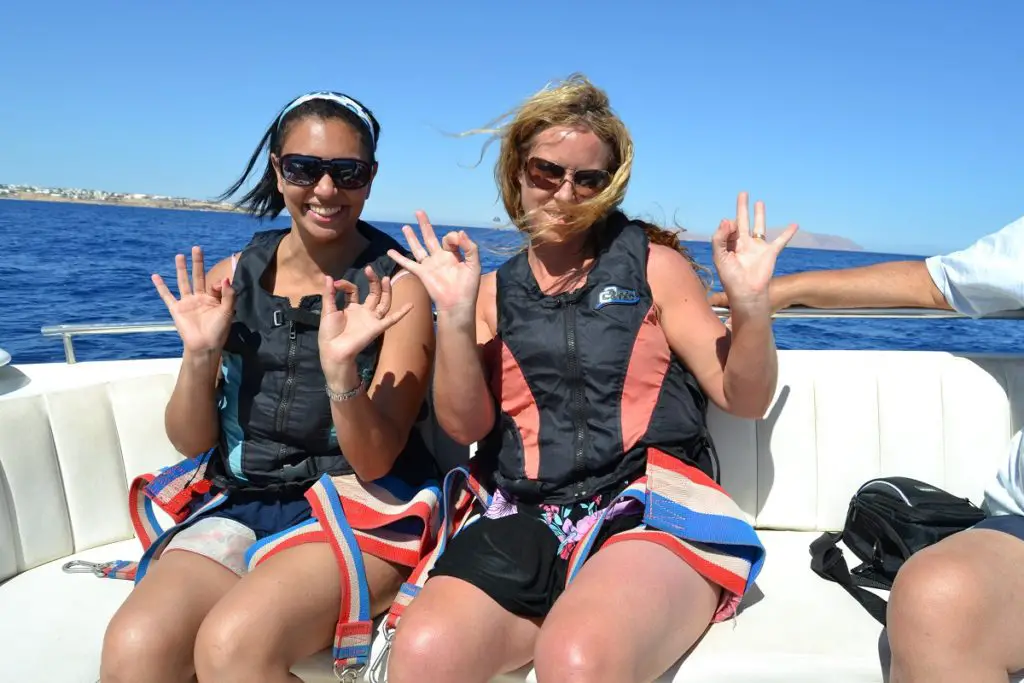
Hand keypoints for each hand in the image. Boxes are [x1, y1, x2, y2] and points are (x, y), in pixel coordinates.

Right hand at [152, 246, 234, 353]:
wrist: (204, 345)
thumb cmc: (218, 331)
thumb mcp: (228, 312)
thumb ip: (228, 295)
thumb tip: (225, 279)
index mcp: (213, 299)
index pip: (215, 284)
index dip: (220, 284)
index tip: (221, 285)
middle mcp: (199, 298)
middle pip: (198, 276)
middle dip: (197, 263)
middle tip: (196, 248)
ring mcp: (187, 303)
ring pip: (183, 282)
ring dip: (181, 269)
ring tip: (179, 256)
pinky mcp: (176, 309)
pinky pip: (167, 296)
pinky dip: (161, 287)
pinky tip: (155, 277)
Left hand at [318, 266, 411, 385]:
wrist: (334, 350)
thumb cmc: (329, 333)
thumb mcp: (327, 310)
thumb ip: (329, 294)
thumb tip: (329, 277)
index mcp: (351, 308)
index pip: (354, 291)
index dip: (346, 285)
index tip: (337, 284)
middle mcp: (363, 312)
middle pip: (373, 294)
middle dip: (372, 281)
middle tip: (369, 269)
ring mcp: (372, 319)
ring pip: (384, 303)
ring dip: (386, 291)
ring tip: (386, 278)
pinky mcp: (377, 327)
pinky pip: (392, 319)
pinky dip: (402, 313)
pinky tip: (411, 305)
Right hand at [386, 210, 480, 318]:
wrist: (458, 304)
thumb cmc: (468, 287)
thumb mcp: (474, 264)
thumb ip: (470, 248)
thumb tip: (460, 232)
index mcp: (453, 255)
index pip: (449, 238)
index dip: (453, 237)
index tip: (457, 242)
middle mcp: (440, 258)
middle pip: (430, 237)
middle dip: (425, 225)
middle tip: (419, 212)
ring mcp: (430, 265)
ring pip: (418, 247)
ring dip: (412, 237)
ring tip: (406, 226)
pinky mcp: (422, 273)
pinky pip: (408, 264)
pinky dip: (399, 258)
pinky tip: (390, 251)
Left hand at [712, 192, 797, 312]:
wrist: (747, 292)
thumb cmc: (731, 278)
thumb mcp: (720, 257)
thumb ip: (719, 238)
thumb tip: (727, 219)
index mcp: (730, 245)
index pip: (728, 228)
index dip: (728, 225)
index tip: (729, 227)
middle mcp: (743, 244)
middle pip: (742, 221)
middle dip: (742, 208)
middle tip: (743, 193)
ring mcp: (757, 248)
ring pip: (759, 226)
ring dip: (759, 214)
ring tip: (759, 202)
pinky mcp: (770, 253)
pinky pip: (781, 240)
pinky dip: (788, 233)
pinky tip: (794, 225)